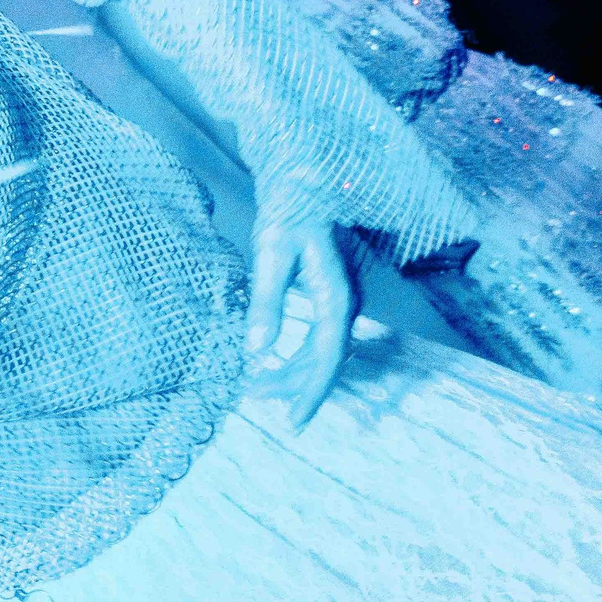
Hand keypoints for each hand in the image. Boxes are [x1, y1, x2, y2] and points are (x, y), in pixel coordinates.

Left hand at [245, 224, 356, 429]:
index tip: (293, 421)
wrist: (304, 179)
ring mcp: (342, 299)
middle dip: (293, 384)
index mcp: (335, 296)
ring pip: (323, 350)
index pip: (328, 357)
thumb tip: (256, 349)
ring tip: (258, 388)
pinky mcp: (331, 294)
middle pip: (325, 359)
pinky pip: (320, 336)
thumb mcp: (270, 252)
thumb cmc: (287, 210)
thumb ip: (266, 301)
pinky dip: (299, 354)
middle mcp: (346, 302)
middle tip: (255, 397)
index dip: (311, 391)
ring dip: (294, 371)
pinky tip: (277, 362)